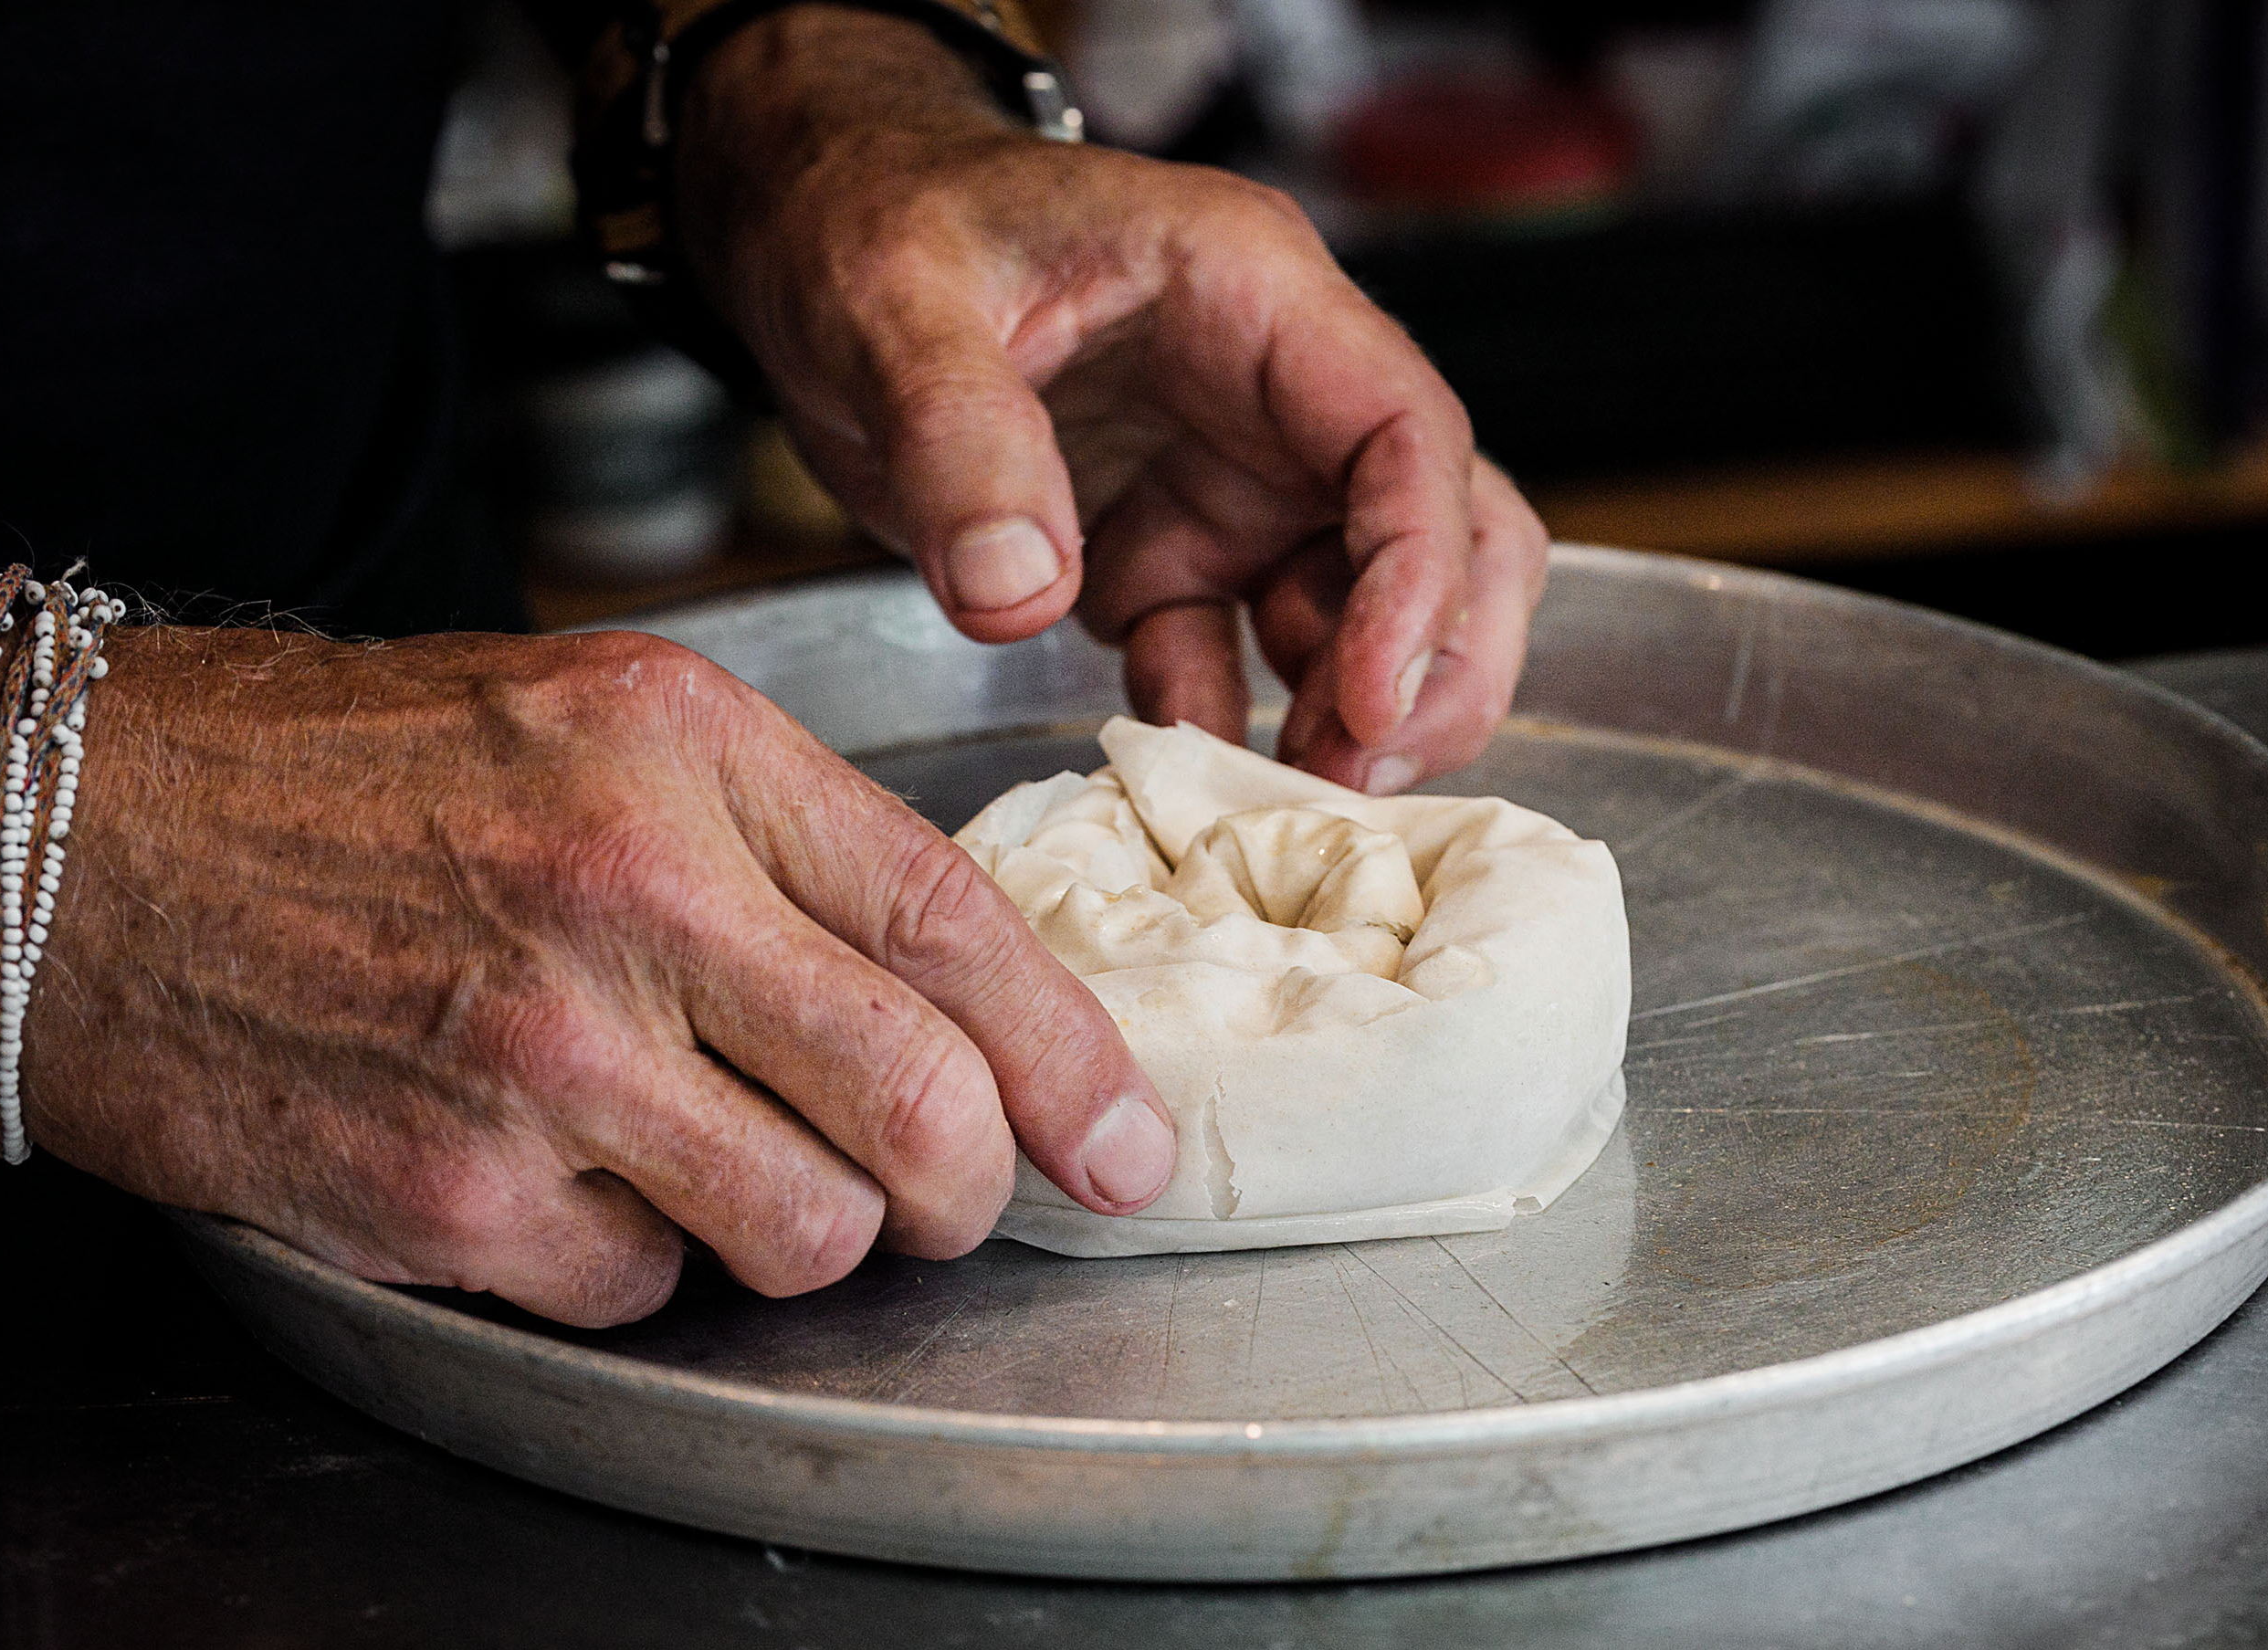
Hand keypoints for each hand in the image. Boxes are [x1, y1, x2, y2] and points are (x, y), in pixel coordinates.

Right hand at [0, 603, 1175, 1326]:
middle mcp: (629, 897)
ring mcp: (537, 1057)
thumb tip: (950, 996)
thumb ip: (777, 841)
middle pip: (920, 1106)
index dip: (1075, 1061)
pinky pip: (642, 1289)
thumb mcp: (591, 723)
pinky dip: (632, 1261)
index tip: (1127, 1145)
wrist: (73, 837)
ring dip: (802, 1231)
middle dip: (974, 1189)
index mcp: (688, 754)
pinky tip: (554, 1176)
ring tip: (714, 1160)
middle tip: (956, 1199)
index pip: (956, 926)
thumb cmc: (338, 774)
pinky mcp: (446, 1196)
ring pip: (808, 1231)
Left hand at [677, 8, 1549, 795]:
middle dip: (1437, 669)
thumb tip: (1020, 593)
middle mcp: (1276, 398)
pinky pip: (1232, 666)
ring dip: (1350, 720)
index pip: (1407, 436)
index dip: (1420, 576)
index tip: (1370, 701)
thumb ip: (958, 440)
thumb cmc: (875, 221)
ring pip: (1370, 614)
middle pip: (1450, 534)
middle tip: (1359, 780)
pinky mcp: (1168, 560)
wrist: (817, 237)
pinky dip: (1224, 737)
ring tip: (1283, 810)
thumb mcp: (891, 304)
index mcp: (1252, 296)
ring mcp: (1231, 487)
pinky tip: (1178, 796)